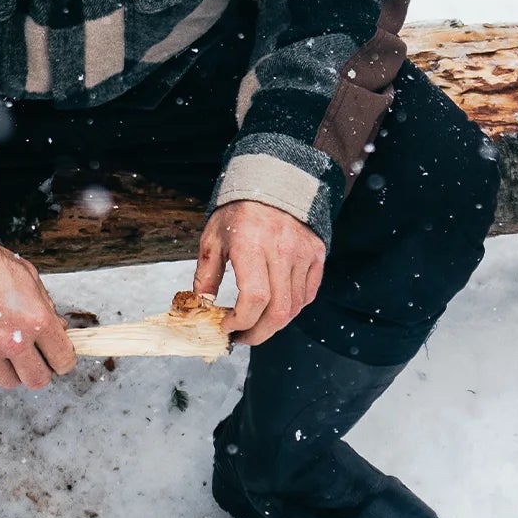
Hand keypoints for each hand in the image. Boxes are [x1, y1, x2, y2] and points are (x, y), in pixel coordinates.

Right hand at [0, 244, 77, 390]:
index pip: (63, 361)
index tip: (57, 356)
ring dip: (11, 370)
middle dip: (40, 370)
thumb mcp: (29, 278)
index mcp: (37, 321)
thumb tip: (59, 329)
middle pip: (38, 380)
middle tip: (33, 357)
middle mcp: (14, 343)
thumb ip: (47, 307)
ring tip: (4, 349)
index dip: (63, 359)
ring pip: (10, 382)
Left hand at [194, 201, 325, 347]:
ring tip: (256, 324)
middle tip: (241, 337)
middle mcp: (281, 251)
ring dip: (273, 325)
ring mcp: (303, 253)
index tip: (226, 326)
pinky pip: (307, 294)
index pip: (254, 299)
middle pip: (277, 311)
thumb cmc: (238, 210)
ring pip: (294, 307)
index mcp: (251, 245)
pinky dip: (292, 309)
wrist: (274, 179)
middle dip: (257, 334)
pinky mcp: (316, 254)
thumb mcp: (213, 238)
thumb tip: (200, 307)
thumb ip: (205, 275)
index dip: (240, 322)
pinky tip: (275, 308)